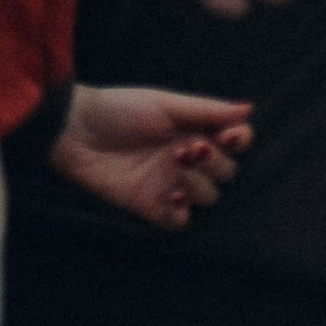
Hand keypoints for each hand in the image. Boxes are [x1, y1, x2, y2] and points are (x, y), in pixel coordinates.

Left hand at [49, 84, 251, 232]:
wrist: (75, 131)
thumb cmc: (119, 109)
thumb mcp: (165, 104)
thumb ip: (207, 110)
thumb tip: (250, 108)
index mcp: (195, 131)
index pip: (236, 143)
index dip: (239, 142)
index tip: (227, 136)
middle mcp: (189, 159)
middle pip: (227, 172)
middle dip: (214, 161)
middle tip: (187, 148)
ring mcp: (171, 184)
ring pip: (209, 197)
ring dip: (199, 183)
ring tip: (175, 163)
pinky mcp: (151, 207)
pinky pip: (180, 221)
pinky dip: (181, 211)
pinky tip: (170, 193)